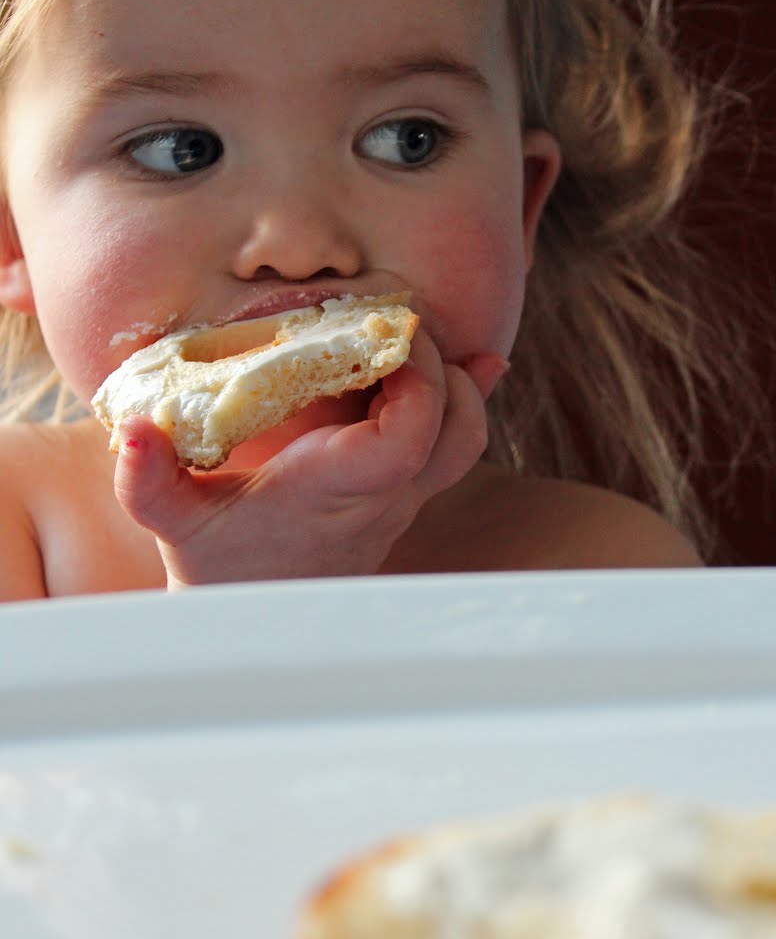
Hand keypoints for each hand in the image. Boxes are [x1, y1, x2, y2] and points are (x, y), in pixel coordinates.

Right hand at [111, 333, 506, 587]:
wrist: (252, 614)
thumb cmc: (216, 559)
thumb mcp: (170, 518)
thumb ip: (145, 479)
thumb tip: (134, 430)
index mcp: (331, 490)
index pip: (406, 442)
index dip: (417, 385)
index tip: (385, 338)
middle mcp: (381, 496)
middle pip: (455, 433)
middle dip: (441, 368)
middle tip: (397, 324)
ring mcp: (402, 499)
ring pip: (466, 442)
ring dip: (458, 383)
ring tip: (418, 338)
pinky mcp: (405, 494)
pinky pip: (457, 447)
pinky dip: (469, 399)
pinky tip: (479, 362)